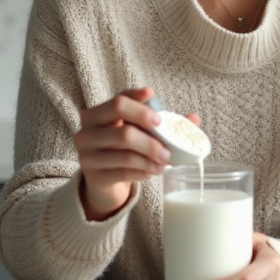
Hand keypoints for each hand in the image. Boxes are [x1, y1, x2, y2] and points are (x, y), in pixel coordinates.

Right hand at [74, 87, 199, 221]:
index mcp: (96, 113)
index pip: (119, 102)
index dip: (142, 109)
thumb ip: (160, 120)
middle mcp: (86, 132)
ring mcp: (87, 155)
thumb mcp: (136, 129)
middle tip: (169, 149)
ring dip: (151, 159)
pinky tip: (154, 171)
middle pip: (124, 131)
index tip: (161, 118)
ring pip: (126, 154)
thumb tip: (194, 118)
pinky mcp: (94, 176)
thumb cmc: (122, 146)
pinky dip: (144, 171)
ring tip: (165, 162)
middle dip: (152, 141)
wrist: (102, 177)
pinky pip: (124, 172)